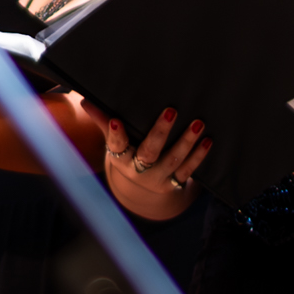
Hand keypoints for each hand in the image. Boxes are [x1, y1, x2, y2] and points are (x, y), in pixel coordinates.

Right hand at [102, 106, 210, 220]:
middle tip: (171, 111)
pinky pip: (187, 171)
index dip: (115, 134)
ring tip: (197, 123)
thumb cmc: (126, 154)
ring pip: (172, 161)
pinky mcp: (173, 183)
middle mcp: (137, 170)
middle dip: (160, 133)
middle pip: (148, 152)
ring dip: (186, 142)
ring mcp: (157, 178)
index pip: (116, 144)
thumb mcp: (114, 142)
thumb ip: (103, 121)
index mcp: (120, 157)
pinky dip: (198, 156)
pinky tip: (207, 141)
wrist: (140, 192)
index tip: (116, 121)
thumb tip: (85, 100)